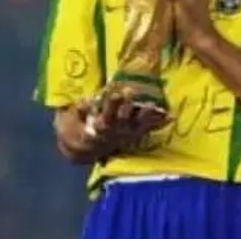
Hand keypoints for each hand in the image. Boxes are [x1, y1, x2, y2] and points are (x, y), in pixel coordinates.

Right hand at [54, 92, 170, 162]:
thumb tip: (87, 101)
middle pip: (123, 118)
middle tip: (131, 92)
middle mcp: (116, 130)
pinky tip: (171, 116)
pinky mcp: (136, 133)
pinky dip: (160, 123)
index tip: (115, 92)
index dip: (111, 104)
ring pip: (138, 124)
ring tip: (154, 104)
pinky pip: (149, 128)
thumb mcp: (69, 119)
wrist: (85, 148)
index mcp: (100, 125)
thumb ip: (78, 110)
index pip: (106, 115)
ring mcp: (128, 133)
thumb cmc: (76, 127)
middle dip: (128, 105)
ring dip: (146, 114)